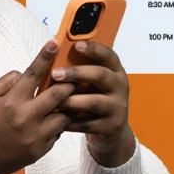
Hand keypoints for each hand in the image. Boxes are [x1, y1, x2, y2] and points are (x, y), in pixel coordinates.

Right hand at [0, 40, 76, 173]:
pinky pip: (58, 133)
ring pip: (64, 115)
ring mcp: (35, 136)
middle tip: (73, 78)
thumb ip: (7, 82)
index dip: (45, 57)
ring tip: (65, 102)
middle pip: (58, 94)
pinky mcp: (41, 150)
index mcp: (11, 102)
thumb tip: (26, 73)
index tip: (55, 43)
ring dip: (66, 107)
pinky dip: (57, 125)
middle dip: (68, 84)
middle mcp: (25, 118)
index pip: (32, 73)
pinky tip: (50, 122)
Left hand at [48, 40, 135, 166]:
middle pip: (100, 75)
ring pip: (93, 102)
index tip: (76, 44)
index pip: (108, 55)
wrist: (112, 129)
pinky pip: (88, 123)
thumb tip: (53, 58)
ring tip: (54, 101)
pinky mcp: (111, 126)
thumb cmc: (95, 98)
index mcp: (115, 71)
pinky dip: (71, 122)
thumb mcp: (92, 82)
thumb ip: (79, 71)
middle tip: (55, 74)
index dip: (93, 49)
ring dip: (71, 101)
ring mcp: (118, 107)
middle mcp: (120, 86)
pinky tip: (57, 120)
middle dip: (77, 73)